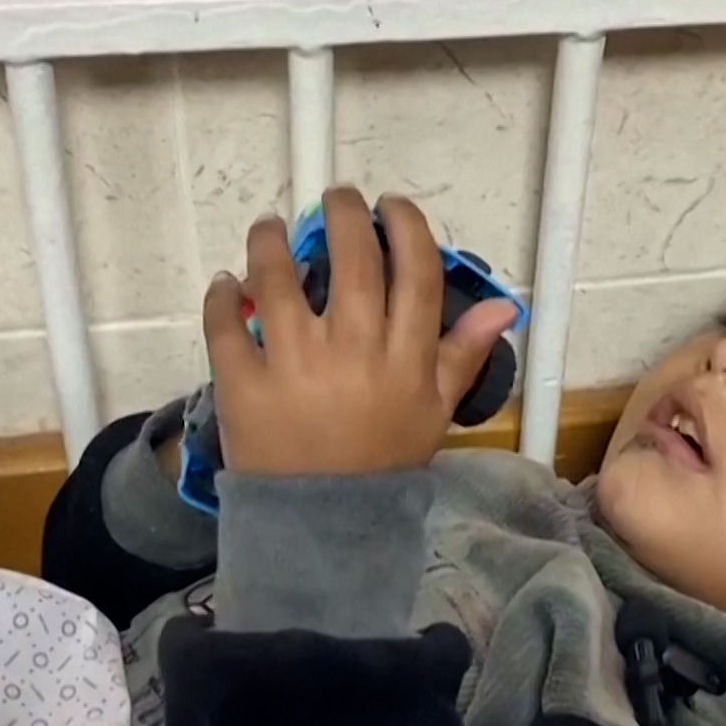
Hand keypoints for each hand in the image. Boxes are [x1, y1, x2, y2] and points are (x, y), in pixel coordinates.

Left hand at [202, 187, 516, 476]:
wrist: (326, 527)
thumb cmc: (384, 462)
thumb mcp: (436, 412)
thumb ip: (464, 353)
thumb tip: (503, 305)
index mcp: (405, 355)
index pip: (414, 267)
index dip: (404, 224)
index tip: (389, 207)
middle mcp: (353, 348)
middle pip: (349, 256)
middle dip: (341, 211)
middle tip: (332, 199)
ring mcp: (294, 364)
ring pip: (277, 277)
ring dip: (271, 241)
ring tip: (270, 230)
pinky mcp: (243, 384)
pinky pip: (224, 324)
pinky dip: (222, 294)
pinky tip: (227, 283)